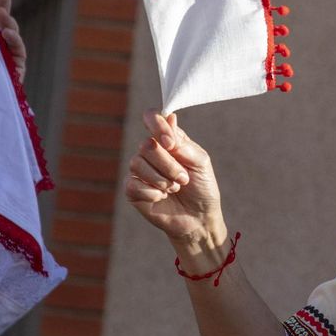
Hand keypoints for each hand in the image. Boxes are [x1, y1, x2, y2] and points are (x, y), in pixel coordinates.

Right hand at [125, 111, 227, 253]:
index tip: (169, 143)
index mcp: (167, 139)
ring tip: (174, 189)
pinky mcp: (132, 190)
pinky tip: (161, 198)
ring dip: (161, 180)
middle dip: (168, 165)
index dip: (156, 125)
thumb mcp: (200, 162)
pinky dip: (152, 193)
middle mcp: (151, 152)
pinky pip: (132, 184)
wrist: (199, 218)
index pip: (151, 117)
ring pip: (137, 163)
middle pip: (146, 145)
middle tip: (183, 179)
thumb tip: (170, 119)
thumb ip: (184, 143)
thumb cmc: (202, 187)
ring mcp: (139, 170)